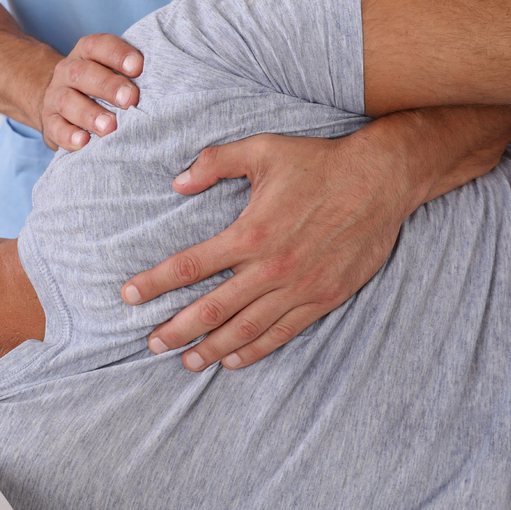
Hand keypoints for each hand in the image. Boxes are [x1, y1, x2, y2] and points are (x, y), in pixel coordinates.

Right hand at [39, 34, 142, 150]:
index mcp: (86, 53)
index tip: (139, 67)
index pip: (98, 46)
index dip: (117, 54)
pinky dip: (69, 135)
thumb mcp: (113, 71)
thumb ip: (133, 73)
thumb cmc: (101, 85)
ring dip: (90, 114)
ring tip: (110, 128)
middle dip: (108, 86)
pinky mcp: (49, 121)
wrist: (61, 101)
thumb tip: (169, 81)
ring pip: (68, 101)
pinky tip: (84, 142)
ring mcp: (56, 96)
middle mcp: (68, 71)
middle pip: (83, 73)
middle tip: (130, 100)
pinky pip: (55, 127)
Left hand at [123, 130, 423, 370]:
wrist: (382, 180)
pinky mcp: (324, 297)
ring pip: (246, 329)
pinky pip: (283, 333)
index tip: (128, 295)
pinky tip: (233, 359)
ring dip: (212, 348)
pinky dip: (255, 350)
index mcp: (251, 233)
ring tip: (185, 360)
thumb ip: (216, 162)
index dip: (155, 283)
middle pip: (212, 309)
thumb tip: (177, 182)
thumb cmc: (319, 162)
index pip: (191, 266)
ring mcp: (299, 287)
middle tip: (151, 343)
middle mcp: (272, 267)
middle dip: (176, 329)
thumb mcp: (263, 149)